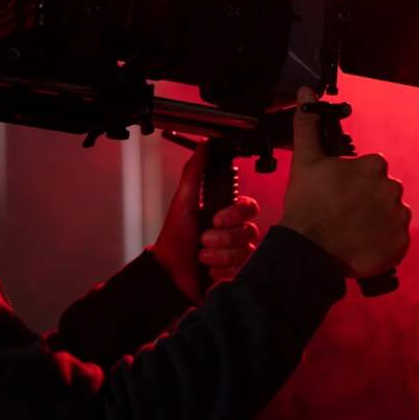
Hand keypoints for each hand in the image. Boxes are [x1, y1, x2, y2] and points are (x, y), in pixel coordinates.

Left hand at [151, 143, 259, 303]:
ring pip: (245, 252)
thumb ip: (194, 172)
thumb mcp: (183, 201)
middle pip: (249, 231)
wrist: (169, 273)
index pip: (250, 207)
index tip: (216, 218)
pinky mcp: (237, 274)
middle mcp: (235, 233)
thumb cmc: (175, 237)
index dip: (236, 213)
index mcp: (225, 214)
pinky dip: (221, 271)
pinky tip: (209, 271)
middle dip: (222, 237)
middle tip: (202, 240)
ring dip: (218, 255)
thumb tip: (204, 145)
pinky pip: (242, 271)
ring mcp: (237, 254)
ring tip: (201, 256)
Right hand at [281, 87, 411, 276]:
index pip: (372, 168)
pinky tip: (361, 243)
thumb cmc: (306, 205)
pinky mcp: (400, 244)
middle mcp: (391, 189)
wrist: (308, 250)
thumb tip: (306, 93)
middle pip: (383, 191)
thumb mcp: (304, 161)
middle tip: (343, 212)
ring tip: (351, 230)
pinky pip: (396, 240)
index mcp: (373, 166)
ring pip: (390, 214)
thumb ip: (308, 125)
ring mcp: (398, 218)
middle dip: (367, 199)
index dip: (354, 180)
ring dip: (376, 220)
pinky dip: (382, 242)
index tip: (339, 191)